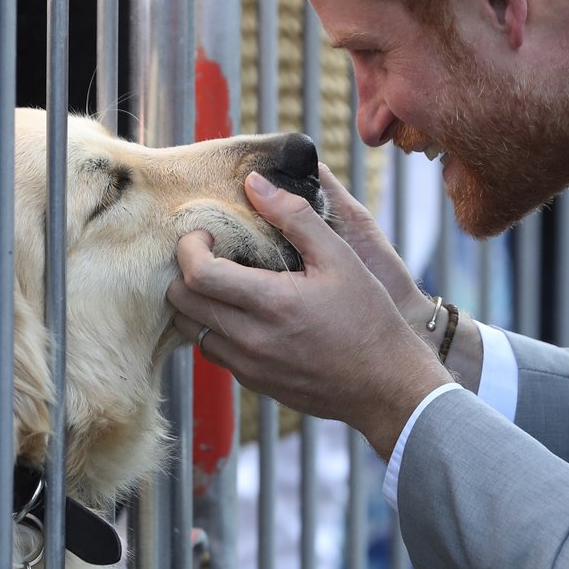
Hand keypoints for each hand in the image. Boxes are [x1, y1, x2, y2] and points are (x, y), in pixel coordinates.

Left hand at [167, 171, 453, 458]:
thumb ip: (295, 216)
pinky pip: (214, 352)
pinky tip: (241, 311)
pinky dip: (214, 328)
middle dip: (184, 272)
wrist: (387, 385)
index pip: (196, 274)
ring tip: (223, 282)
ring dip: (197, 302)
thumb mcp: (339, 256)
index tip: (206, 234)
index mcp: (270, 303)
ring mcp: (249, 366)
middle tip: (209, 254)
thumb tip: (255, 183)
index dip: (189, 247)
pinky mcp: (254, 383)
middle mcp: (251, 340)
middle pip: (181, 303)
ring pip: (191, 331)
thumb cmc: (368, 318)